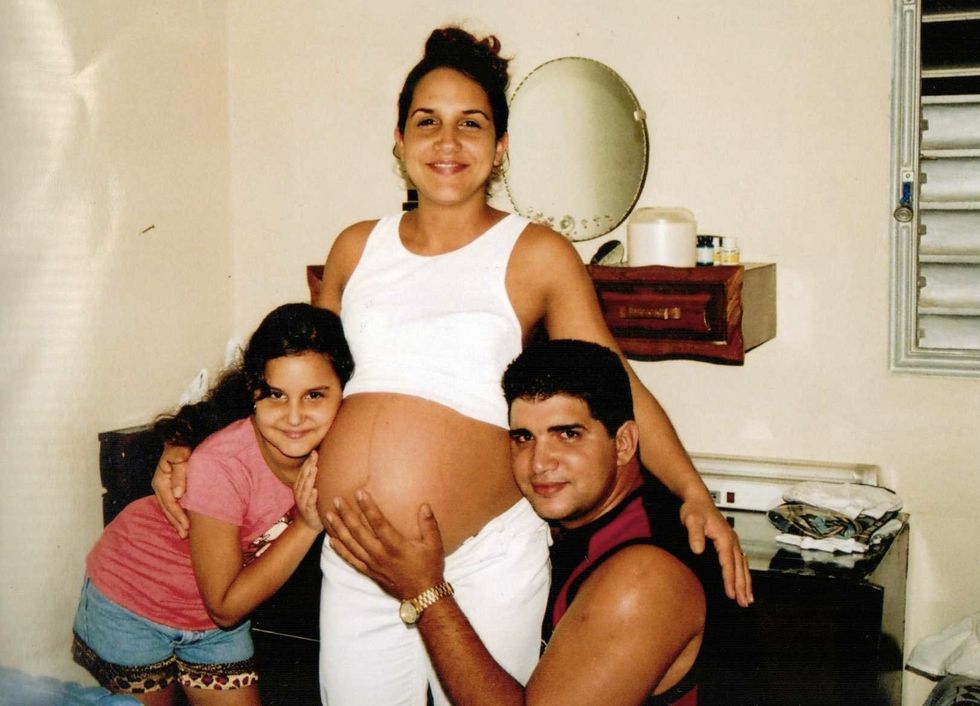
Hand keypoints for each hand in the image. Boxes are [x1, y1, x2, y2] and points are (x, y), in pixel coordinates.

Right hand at [152, 444, 190, 537]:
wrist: (179, 439)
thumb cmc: (182, 447)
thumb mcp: (181, 456)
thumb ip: (180, 474)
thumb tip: (177, 494)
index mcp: (160, 481)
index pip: (170, 503)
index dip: (178, 515)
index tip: (188, 526)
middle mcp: (159, 486)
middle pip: (167, 509)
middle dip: (176, 522)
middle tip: (186, 535)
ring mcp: (162, 487)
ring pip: (167, 508)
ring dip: (175, 521)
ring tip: (183, 534)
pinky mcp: (168, 487)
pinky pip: (170, 504)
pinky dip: (175, 514)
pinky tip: (181, 522)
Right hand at [292, 451, 322, 531]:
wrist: (307, 525)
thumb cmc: (312, 505)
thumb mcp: (312, 490)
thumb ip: (315, 478)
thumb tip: (325, 464)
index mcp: (301, 486)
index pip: (304, 471)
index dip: (308, 461)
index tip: (315, 451)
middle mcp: (300, 492)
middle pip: (304, 476)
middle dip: (309, 465)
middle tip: (315, 455)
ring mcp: (303, 502)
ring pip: (305, 488)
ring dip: (310, 478)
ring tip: (314, 468)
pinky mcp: (308, 511)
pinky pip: (310, 503)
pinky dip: (312, 496)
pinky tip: (315, 490)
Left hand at [324, 490, 444, 599]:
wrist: (422, 595)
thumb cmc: (429, 567)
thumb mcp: (434, 545)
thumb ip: (429, 524)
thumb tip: (424, 505)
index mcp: (395, 546)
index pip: (378, 523)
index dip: (368, 507)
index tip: (359, 493)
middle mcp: (380, 554)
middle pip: (358, 532)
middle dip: (346, 514)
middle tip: (337, 499)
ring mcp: (373, 564)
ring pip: (351, 544)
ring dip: (339, 529)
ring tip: (329, 515)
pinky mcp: (369, 572)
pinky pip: (351, 559)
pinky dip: (340, 550)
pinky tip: (331, 540)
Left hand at [680, 498, 753, 606]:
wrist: (697, 499)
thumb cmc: (694, 509)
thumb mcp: (691, 520)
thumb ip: (694, 535)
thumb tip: (698, 550)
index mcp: (725, 538)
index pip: (729, 563)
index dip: (730, 580)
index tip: (731, 594)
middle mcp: (732, 541)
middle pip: (740, 567)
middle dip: (743, 586)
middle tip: (745, 603)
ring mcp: (733, 542)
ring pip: (743, 566)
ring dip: (746, 583)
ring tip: (748, 599)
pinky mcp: (730, 542)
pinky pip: (740, 561)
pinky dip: (743, 574)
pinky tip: (744, 582)